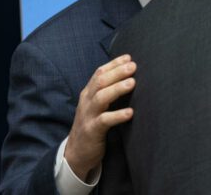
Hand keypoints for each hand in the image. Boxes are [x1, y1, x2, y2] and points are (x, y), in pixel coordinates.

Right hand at [64, 54, 136, 179]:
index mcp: (88, 93)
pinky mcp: (92, 130)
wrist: (76, 152)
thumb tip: (128, 78)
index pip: (99, 73)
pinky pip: (104, 121)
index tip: (128, 57)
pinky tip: (130, 112)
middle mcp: (86, 101)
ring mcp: (88, 115)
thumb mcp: (96, 106)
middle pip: (100, 82)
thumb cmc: (92, 125)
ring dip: (117, 89)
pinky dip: (117, 115)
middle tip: (133, 66)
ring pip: (101, 98)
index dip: (113, 64)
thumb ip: (106, 92)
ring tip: (132, 83)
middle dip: (117, 72)